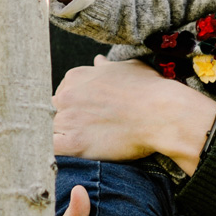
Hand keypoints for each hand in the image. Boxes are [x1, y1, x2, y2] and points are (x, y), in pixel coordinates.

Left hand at [53, 57, 215, 173]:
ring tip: (86, 144)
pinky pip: (52, 150)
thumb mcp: (129, 69)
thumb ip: (107, 67)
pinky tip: (71, 154)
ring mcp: (68, 119)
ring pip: (52, 131)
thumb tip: (98, 61)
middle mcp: (67, 95)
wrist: (163, 114)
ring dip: (65, 137)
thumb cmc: (151, 90)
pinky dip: (57, 154)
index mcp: (77, 76)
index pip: (64, 93)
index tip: (90, 114)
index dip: (76, 106)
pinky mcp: (74, 143)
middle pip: (55, 111)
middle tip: (90, 131)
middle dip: (70, 121)